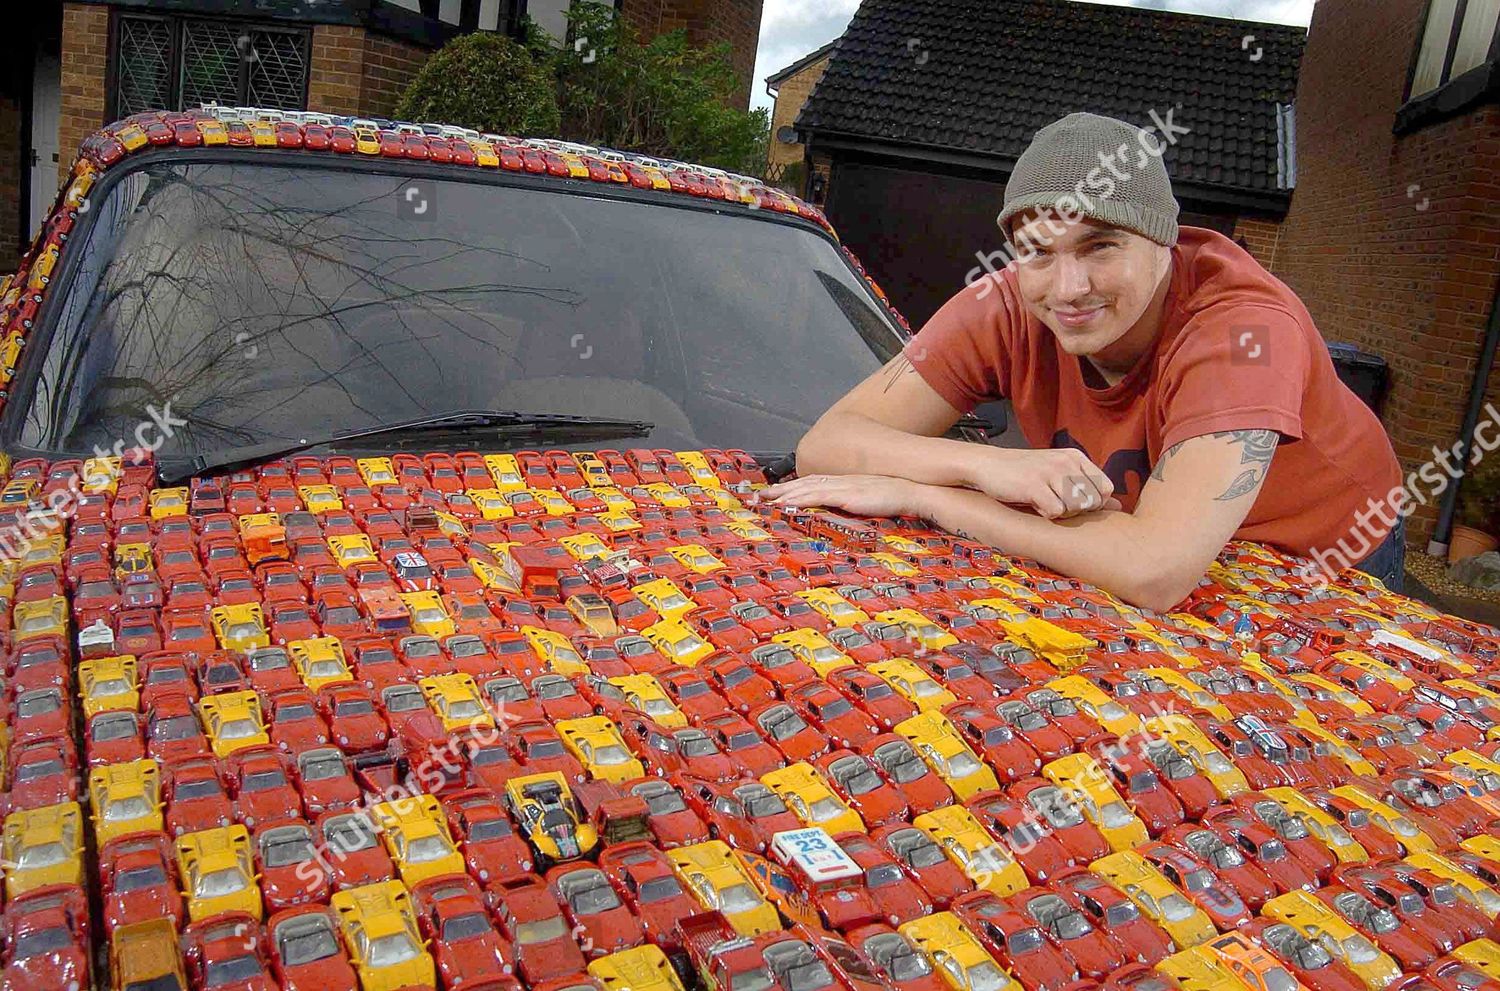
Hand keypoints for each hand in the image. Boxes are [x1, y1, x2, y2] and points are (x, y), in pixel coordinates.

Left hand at [751, 474, 923, 518]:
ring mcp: (844, 487)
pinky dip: (802, 499)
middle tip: (762, 496)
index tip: (776, 491)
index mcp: (845, 482)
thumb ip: (853, 503)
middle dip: (781, 489)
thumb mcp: (870, 500)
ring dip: (786, 494)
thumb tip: (841, 511)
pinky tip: (790, 504)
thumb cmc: (895, 500)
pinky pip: (820, 496)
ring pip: (808, 488)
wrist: (913, 494)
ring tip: (768, 500)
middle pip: (805, 482)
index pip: (813, 481)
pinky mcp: (848, 496)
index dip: (793, 486)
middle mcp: (841, 481)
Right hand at [966, 447, 1120, 518]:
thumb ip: (1087, 487)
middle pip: (1092, 501)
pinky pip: (1055, 512)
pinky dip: (1046, 515)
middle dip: (1077, 511)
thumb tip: (1118, 506)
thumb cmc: (1025, 473)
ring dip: (1062, 514)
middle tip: (1057, 505)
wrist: (988, 464)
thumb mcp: (1059, 474)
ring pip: (1076, 508)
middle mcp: (1067, 462)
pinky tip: (1035, 506)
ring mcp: (1050, 472)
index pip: (1106, 488)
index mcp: (1076, 457)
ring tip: (1046, 505)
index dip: (1094, 504)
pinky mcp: (1034, 485)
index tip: (1074, 504)